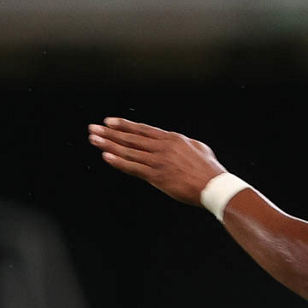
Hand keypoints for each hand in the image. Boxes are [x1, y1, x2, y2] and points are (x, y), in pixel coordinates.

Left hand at [88, 117, 225, 205]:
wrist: (213, 186)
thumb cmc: (209, 169)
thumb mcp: (197, 147)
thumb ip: (181, 143)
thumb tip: (173, 140)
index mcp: (172, 139)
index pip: (143, 130)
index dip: (124, 125)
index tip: (109, 122)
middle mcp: (163, 148)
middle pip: (131, 138)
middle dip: (110, 133)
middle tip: (93, 129)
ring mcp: (158, 162)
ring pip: (128, 151)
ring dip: (109, 145)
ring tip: (94, 140)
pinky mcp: (156, 176)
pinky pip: (133, 168)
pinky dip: (119, 162)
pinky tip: (106, 157)